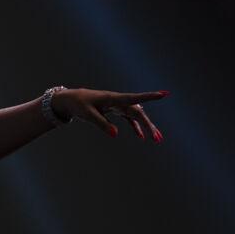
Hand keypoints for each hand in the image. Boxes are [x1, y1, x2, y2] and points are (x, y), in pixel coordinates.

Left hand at [51, 88, 168, 140]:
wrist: (70, 99)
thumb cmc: (79, 104)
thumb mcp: (88, 115)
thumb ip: (102, 124)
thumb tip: (116, 134)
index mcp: (113, 98)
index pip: (134, 98)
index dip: (149, 97)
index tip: (163, 94)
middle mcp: (118, 101)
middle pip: (138, 112)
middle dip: (149, 125)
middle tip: (157, 139)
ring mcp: (117, 105)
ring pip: (136, 115)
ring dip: (145, 127)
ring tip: (156, 139)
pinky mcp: (114, 110)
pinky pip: (129, 118)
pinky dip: (135, 127)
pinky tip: (141, 137)